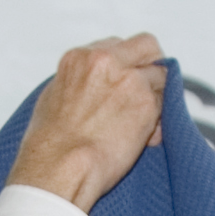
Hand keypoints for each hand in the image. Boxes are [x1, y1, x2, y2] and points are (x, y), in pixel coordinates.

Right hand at [6, 33, 166, 211]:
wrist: (58, 169)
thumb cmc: (49, 146)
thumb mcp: (55, 99)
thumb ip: (80, 83)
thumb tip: (93, 88)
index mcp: (79, 57)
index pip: (116, 46)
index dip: (125, 65)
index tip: (125, 81)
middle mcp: (105, 60)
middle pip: (147, 46)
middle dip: (152, 65)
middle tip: (150, 89)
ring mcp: (128, 80)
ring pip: (161, 78)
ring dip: (155, 99)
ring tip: (139, 125)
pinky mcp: (146, 104)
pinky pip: (165, 107)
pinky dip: (158, 123)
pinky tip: (144, 140)